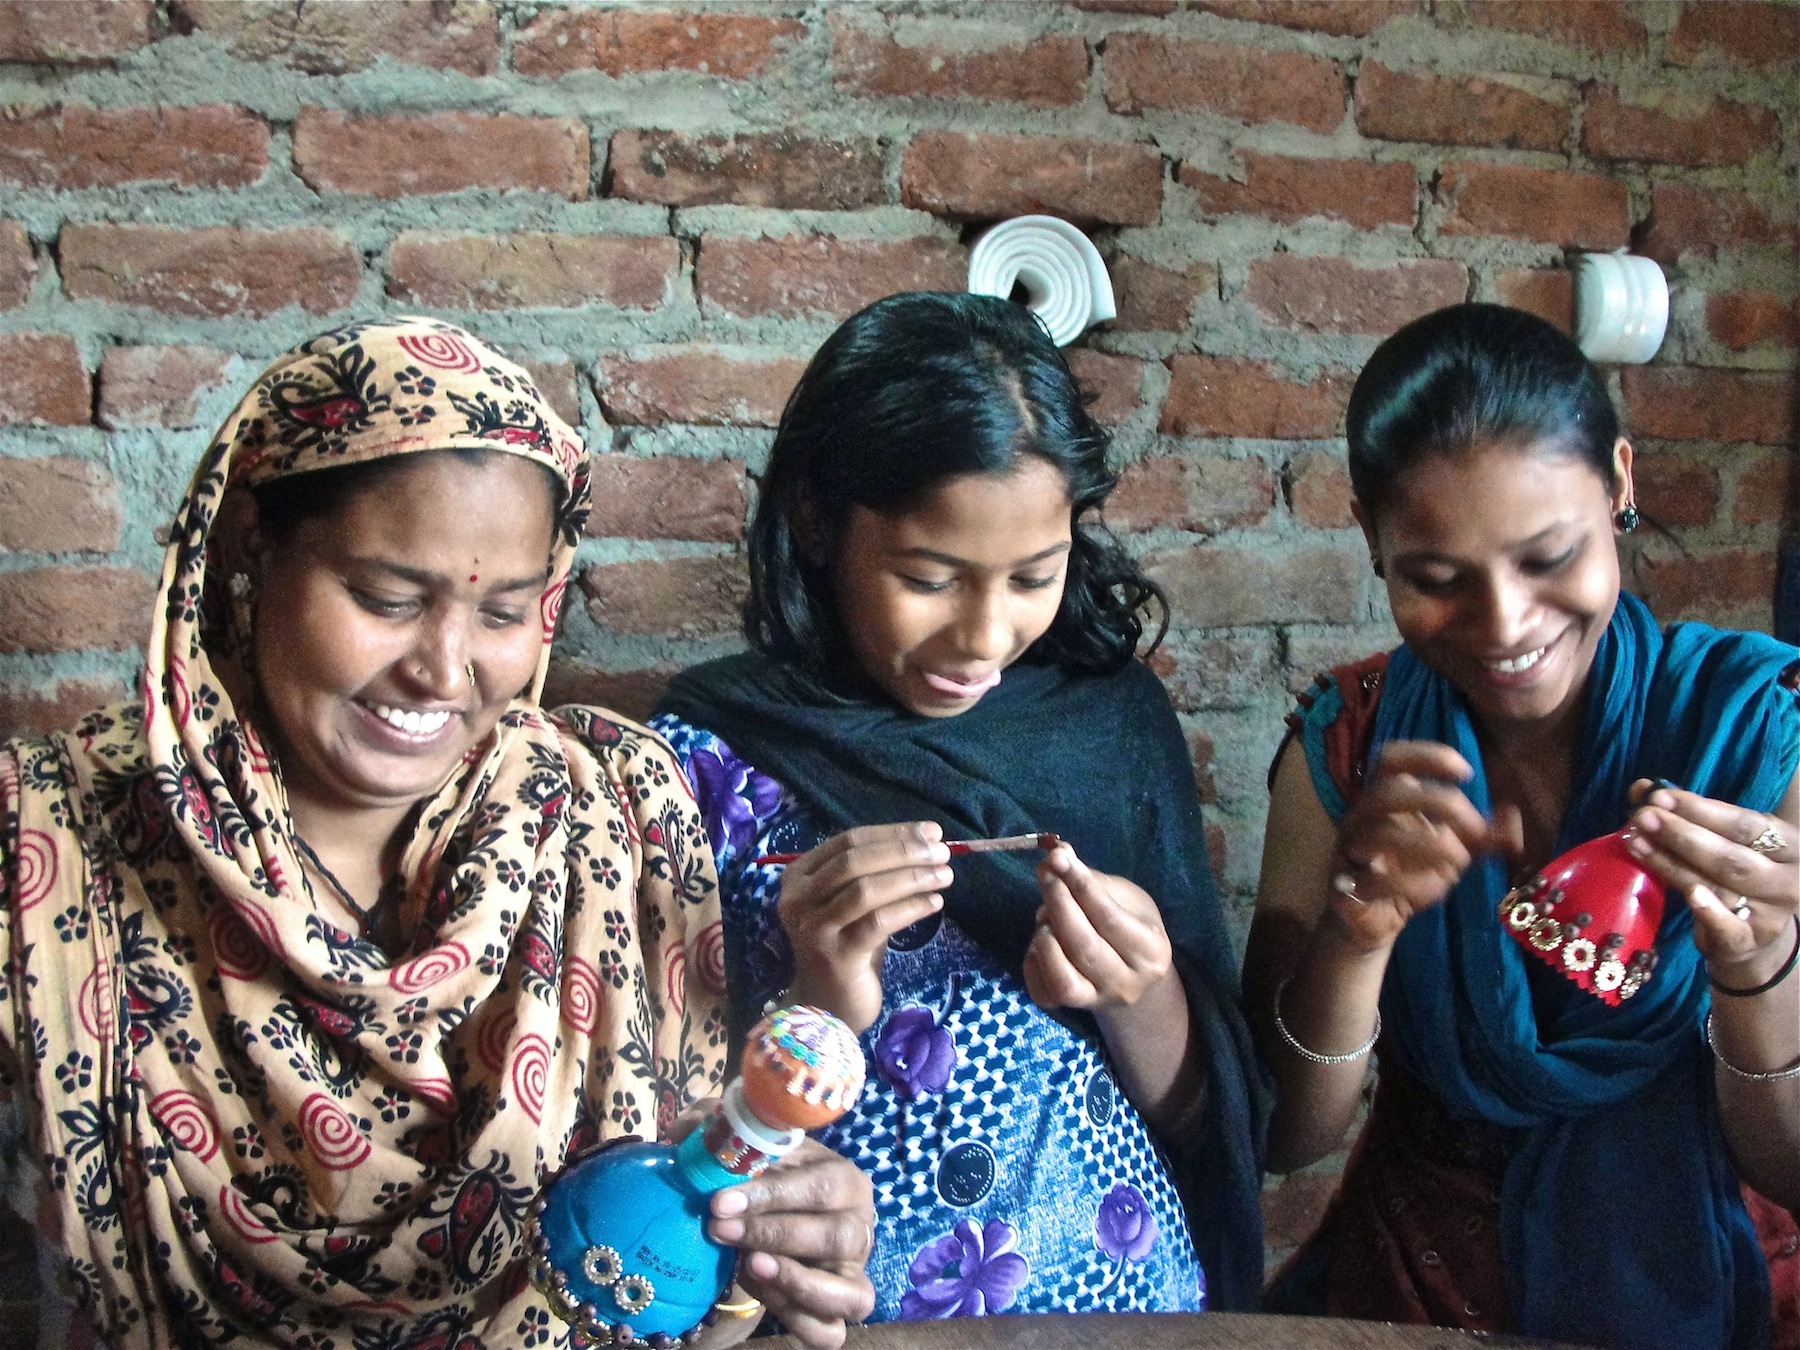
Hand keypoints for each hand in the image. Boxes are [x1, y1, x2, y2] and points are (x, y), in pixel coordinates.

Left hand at [709, 1138, 876, 1349]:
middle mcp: (860, 1228)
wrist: (785, 1214)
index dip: (769, 1195)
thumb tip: (684, 1133)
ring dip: (795, 1285)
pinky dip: (797, 1321)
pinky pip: (831, 1334)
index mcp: (846, 1180)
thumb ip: (724, 1138)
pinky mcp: (840, 1309)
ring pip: (848, 1295)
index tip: (719, 1202)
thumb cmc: (772, 1177)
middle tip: (719, 1230)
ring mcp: (854, 1274)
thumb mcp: (755, 1151)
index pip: (818, 1187)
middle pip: (833, 1238)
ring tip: (748, 1266)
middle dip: (771, 1235)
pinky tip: (760, 1292)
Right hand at [779, 823, 950, 1031]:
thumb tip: (927, 842)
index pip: (848, 840)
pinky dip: (910, 908)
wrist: (826, 1008)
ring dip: (911, 877)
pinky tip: (934, 903)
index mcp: (799, 876)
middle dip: (904, 851)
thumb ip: (877, 873)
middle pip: (855, 860)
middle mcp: (798, 899)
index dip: (892, 833)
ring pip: (865, 889)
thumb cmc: (846, 948)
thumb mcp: (853, 904)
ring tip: (945, 876)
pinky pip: (878, 922)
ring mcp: (813, 928)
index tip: (932, 832)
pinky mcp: (835, 956)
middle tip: (943, 852)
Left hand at [1022, 844, 1172, 1010]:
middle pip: (1084, 946)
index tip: (1057, 857)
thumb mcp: (1126, 897)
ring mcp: (1097, 1001)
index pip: (1109, 917)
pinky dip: (1033, 962)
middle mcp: (1126, 983)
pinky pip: (1042, 992)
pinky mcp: (1070, 1009)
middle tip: (1045, 873)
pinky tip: (1040, 943)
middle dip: (1058, 903)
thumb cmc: (1130, 926)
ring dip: (1045, 939)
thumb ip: (1092, 878)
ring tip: (1046, 916)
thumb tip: (1056, 854)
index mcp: (1151, 951)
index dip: (1080, 885)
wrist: (1131, 977)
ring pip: (1063, 978)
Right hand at [1330, 741, 1522, 950]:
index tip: (1466, 773)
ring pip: (1378, 833)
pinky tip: (1433, 889)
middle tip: (1476, 828)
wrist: (1372, 920)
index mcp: (1383, 800)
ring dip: (1428, 844)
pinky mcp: (1345, 889)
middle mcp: (1360, 819)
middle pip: (1388, 791)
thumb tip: (1514, 818)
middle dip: (1438, 802)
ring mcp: (1349, 853)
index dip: (1426, 756)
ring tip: (1460, 860)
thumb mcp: (1453, 852)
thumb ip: (1482, 837)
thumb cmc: (1410, 874)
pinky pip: (1372, 881)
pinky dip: (1410, 883)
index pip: (1390, 758)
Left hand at [1625, 779, 1798, 984]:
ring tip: (1636, 842)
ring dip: (1673, 863)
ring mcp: (1770, 914)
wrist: (1748, 933)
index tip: (1658, 797)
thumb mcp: (1720, 841)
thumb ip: (1685, 815)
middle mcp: (1786, 879)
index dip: (1699, 809)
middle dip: (1682, 835)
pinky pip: (1729, 928)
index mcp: (1788, 845)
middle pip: (1731, 856)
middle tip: (1643, 817)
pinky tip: (1689, 895)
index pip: (1744, 824)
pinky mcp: (1749, 941)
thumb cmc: (1732, 875)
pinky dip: (1710, 912)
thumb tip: (1642, 789)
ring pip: (1719, 886)